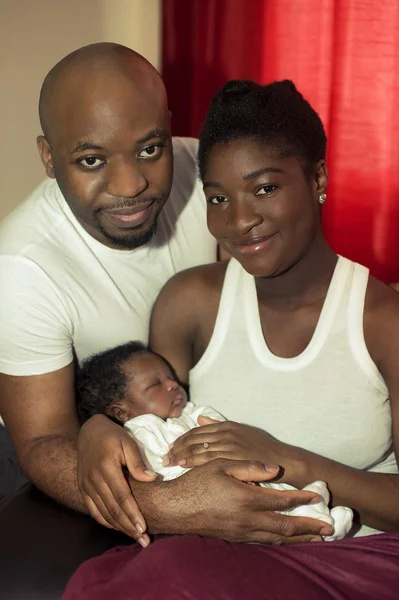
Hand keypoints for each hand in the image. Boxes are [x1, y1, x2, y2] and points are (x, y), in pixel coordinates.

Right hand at [78, 414, 156, 545]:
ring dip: (119, 528)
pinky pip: (93, 510)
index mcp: (106, 467)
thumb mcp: (127, 442)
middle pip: (113, 509)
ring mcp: (86, 485)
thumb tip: (151, 479)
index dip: (133, 514)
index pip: (122, 496)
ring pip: (103, 513)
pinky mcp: (83, 488)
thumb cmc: (112, 435)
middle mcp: (94, 479)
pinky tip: (118, 528)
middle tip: (143, 541)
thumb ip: (137, 462)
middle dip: (128, 527)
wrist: (89, 431)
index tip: (144, 528)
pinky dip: (105, 521)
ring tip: (134, 538)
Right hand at [131, 458, 332, 543]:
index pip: (281, 500)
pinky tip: (288, 541)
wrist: (176, 508)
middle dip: (309, 527)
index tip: (317, 496)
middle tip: (328, 527)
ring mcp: (242, 532)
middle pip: (285, 526)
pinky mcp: (236, 538)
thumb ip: (250, 467)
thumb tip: (275, 470)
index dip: (301, 498)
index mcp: (246, 499)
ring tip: (316, 538)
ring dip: (298, 538)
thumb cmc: (198, 482)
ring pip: (277, 539)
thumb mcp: (221, 465)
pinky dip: (281, 542)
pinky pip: (265, 542)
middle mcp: (247, 519)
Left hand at [165, 417, 283, 470]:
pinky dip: (192, 462)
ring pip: (198, 449)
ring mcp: (229, 445)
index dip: (182, 439)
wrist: (282, 462)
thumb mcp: (240, 431)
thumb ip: (218, 425)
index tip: (171, 447)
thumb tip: (200, 418)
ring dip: (180, 455)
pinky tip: (182, 466)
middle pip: (194, 440)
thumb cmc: (261, 449)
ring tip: (168, 462)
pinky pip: (207, 460)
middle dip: (177, 448)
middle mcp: (226, 433)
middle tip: (164, 456)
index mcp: (227, 426)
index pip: (197, 431)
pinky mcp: (232, 458)